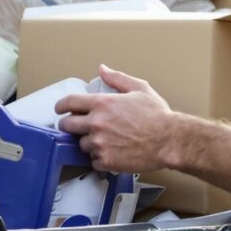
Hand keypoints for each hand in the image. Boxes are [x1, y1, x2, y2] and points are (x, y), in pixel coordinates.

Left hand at [55, 65, 176, 172]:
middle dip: (69, 125)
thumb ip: (117, 78)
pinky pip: (93, 161)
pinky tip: (112, 152)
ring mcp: (100, 143)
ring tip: (105, 140)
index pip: (68, 103)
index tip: (60, 109)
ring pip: (81, 145)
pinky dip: (100, 158)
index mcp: (103, 104)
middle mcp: (97, 124)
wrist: (170, 140)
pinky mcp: (106, 161)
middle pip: (67, 125)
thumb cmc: (158, 116)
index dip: (60, 106)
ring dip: (88, 143)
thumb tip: (103, 69)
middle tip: (77, 127)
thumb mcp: (139, 89)